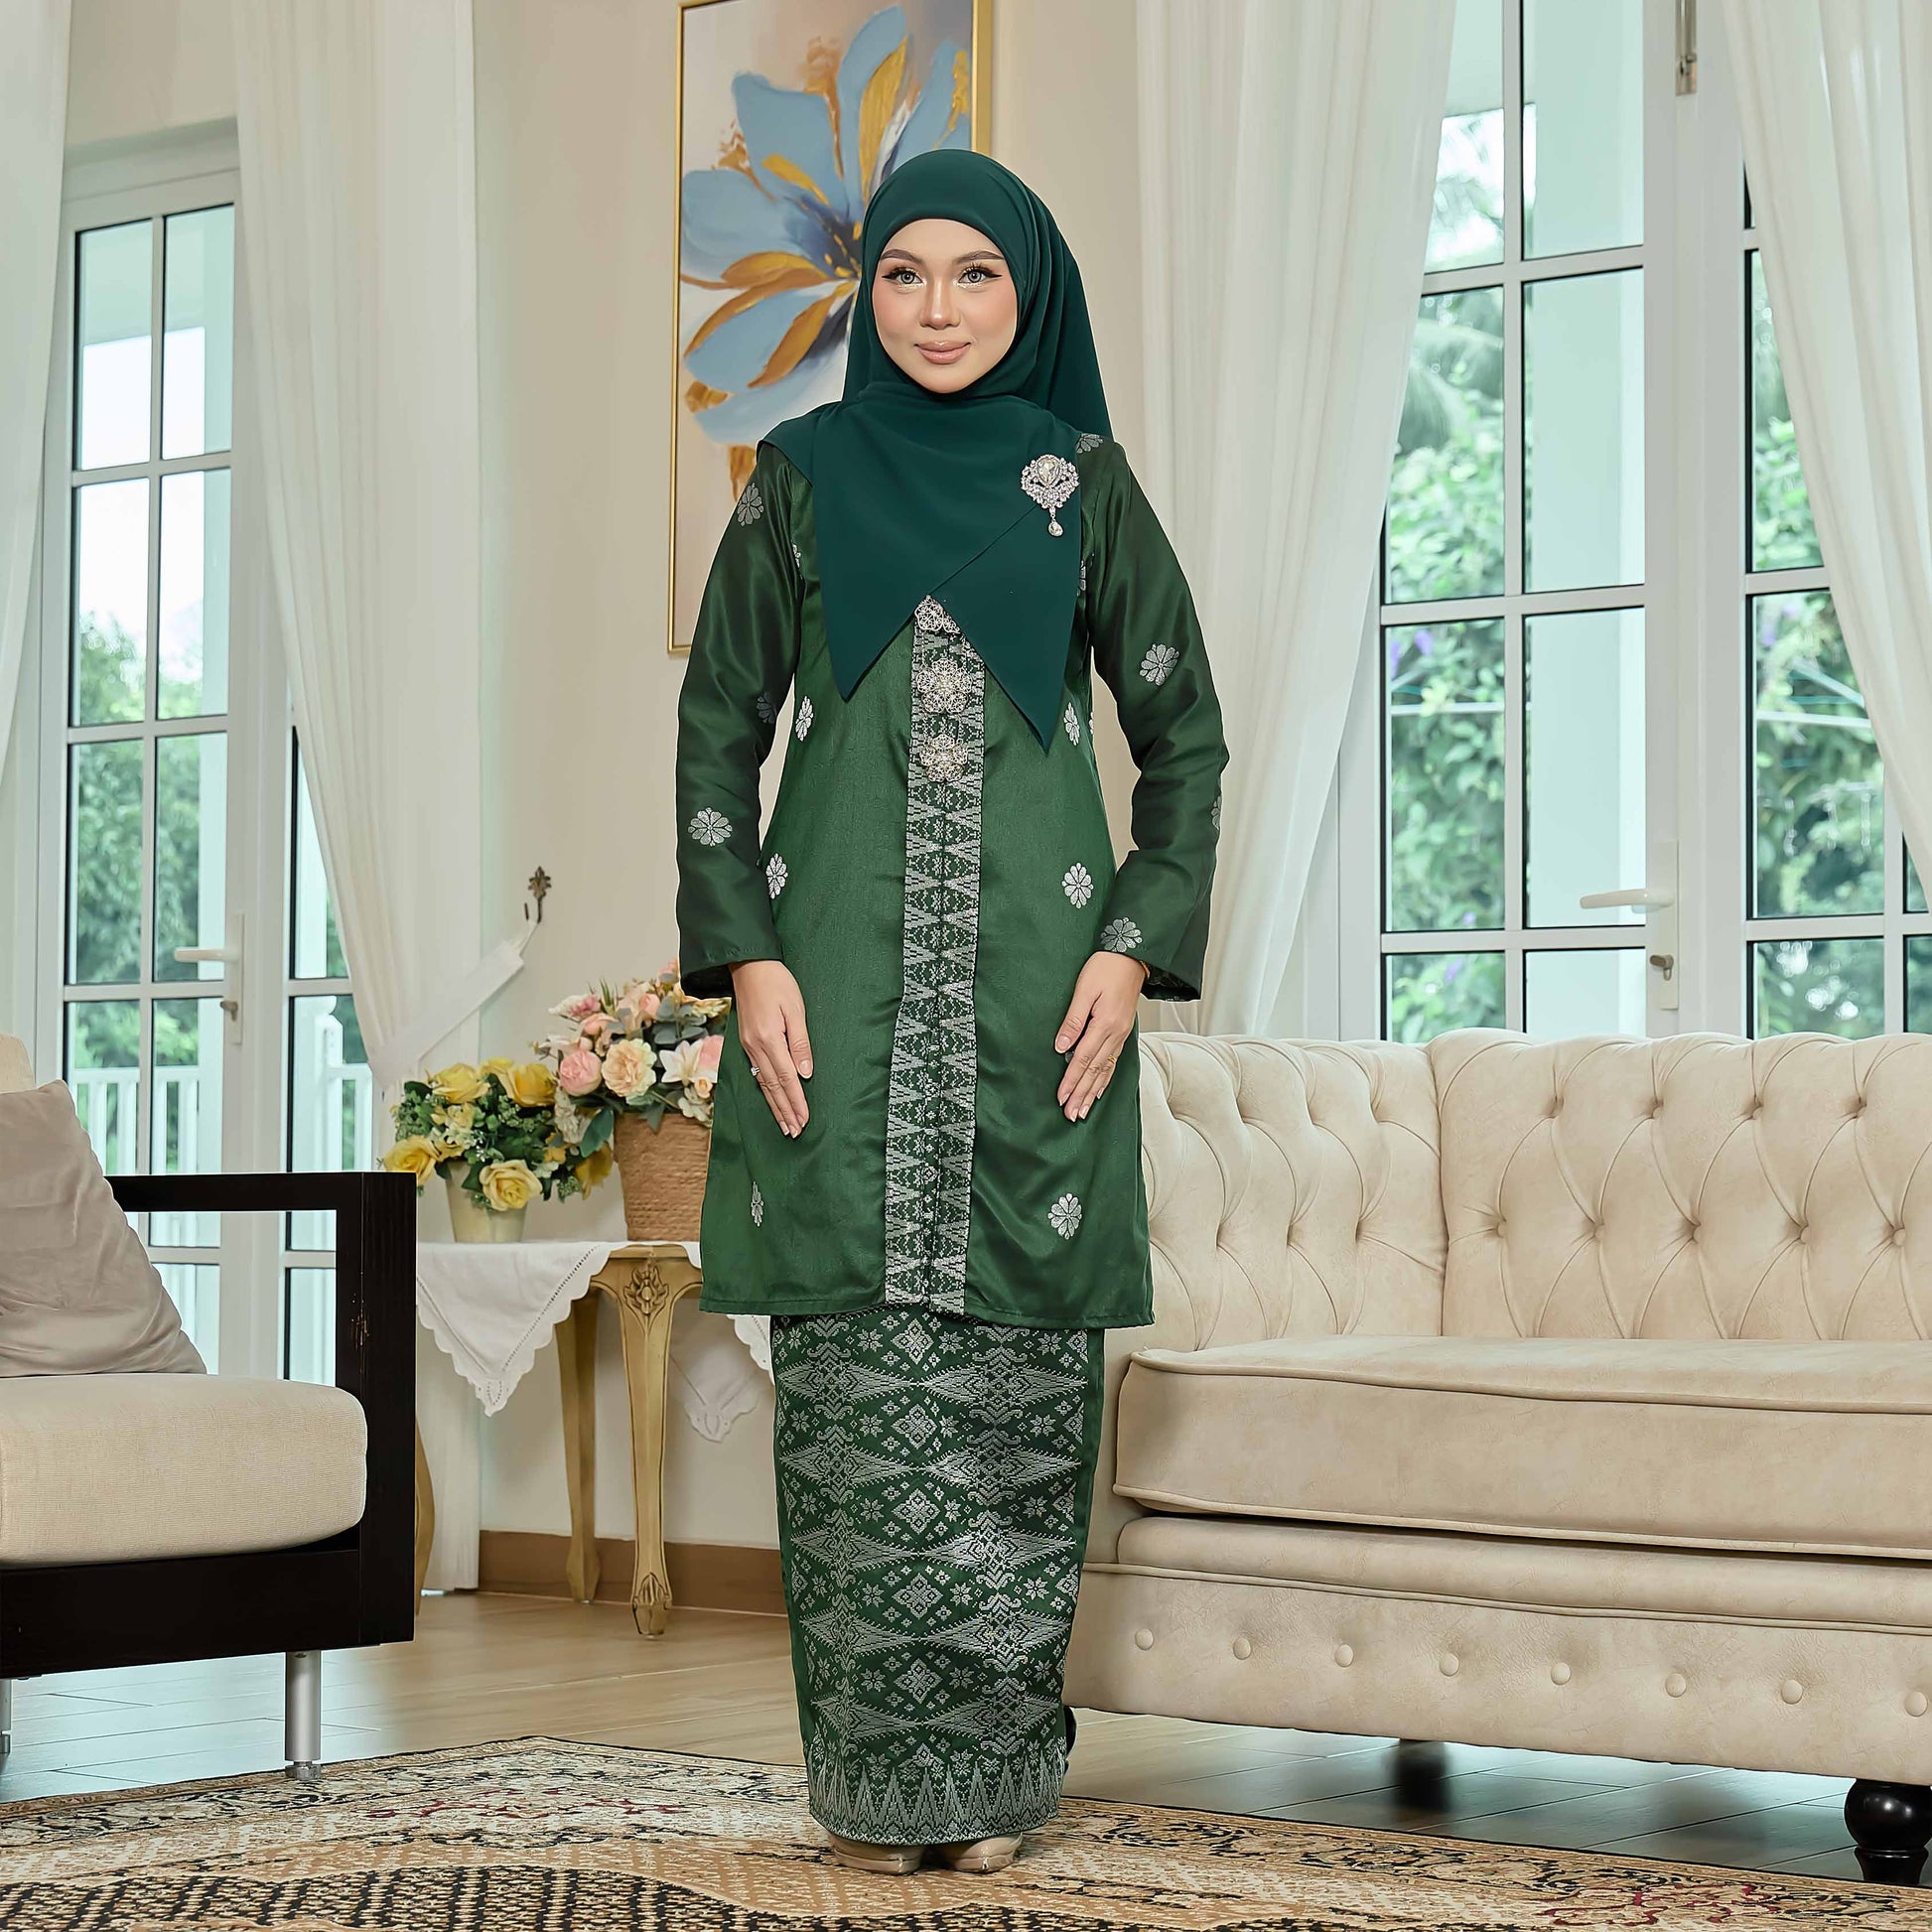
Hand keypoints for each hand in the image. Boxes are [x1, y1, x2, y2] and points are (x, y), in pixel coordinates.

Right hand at [728, 959, 812, 1135]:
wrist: (748, 965)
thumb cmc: (776, 982)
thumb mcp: (796, 1009)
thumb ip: (800, 1042)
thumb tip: (805, 1073)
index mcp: (769, 1039)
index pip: (786, 1078)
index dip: (796, 1101)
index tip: (805, 1119)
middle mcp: (755, 1047)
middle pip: (773, 1087)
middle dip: (785, 1111)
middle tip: (795, 1131)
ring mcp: (748, 1046)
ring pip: (763, 1083)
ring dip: (775, 1106)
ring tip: (785, 1124)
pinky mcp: (746, 1042)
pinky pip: (757, 1073)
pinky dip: (765, 1091)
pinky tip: (771, 1100)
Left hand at [1055, 952, 1149, 1120]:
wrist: (1132, 957)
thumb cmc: (1106, 967)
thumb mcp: (1084, 989)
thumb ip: (1073, 1020)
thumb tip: (1061, 1047)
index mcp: (1105, 1024)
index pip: (1084, 1059)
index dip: (1071, 1080)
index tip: (1061, 1097)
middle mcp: (1115, 1034)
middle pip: (1095, 1071)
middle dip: (1081, 1094)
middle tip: (1071, 1114)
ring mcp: (1121, 1035)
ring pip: (1105, 1070)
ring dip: (1092, 1092)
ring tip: (1083, 1110)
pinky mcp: (1122, 1032)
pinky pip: (1114, 1062)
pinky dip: (1105, 1079)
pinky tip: (1099, 1090)